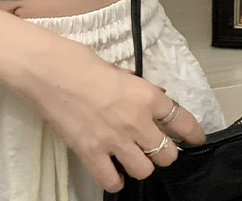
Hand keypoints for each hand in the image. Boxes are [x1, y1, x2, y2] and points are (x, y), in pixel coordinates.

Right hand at [19, 34, 206, 193]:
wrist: (46, 69)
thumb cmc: (78, 60)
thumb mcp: (115, 68)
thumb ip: (136, 87)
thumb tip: (152, 95)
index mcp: (145, 94)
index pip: (181, 121)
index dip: (193, 133)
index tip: (195, 138)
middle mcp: (136, 121)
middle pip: (167, 155)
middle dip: (162, 152)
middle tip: (150, 145)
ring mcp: (114, 140)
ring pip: (144, 171)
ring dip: (139, 165)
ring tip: (128, 156)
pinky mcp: (91, 153)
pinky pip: (113, 182)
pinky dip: (114, 178)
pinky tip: (109, 168)